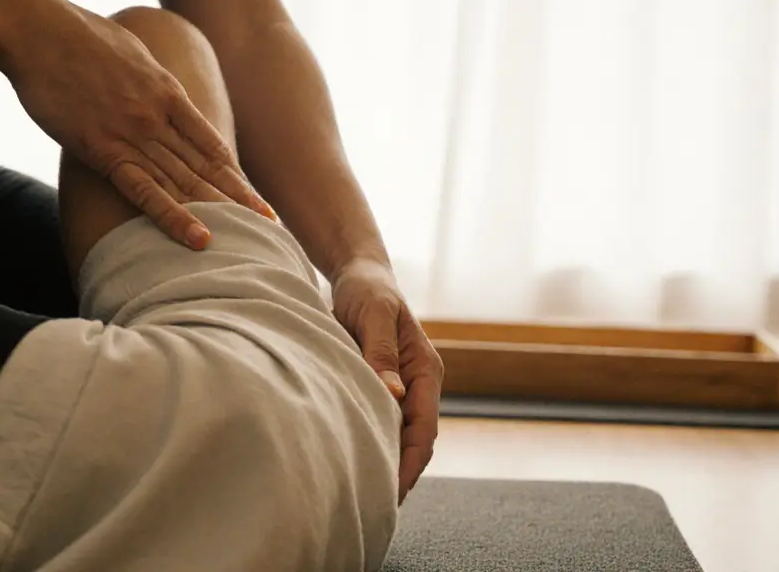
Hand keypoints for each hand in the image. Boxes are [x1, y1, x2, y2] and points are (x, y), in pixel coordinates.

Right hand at [0, 2, 274, 248]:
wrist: (37, 29)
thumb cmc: (76, 36)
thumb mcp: (130, 52)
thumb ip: (150, 78)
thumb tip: (157, 86)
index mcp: (168, 92)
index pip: (211, 143)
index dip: (235, 174)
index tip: (256, 197)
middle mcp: (159, 116)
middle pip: (207, 167)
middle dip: (240, 199)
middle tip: (271, 226)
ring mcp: (133, 132)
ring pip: (185, 182)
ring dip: (219, 212)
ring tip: (251, 237)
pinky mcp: (103, 148)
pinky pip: (144, 190)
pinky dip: (173, 216)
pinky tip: (198, 237)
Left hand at [331, 258, 442, 502]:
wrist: (360, 270)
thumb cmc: (368, 288)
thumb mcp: (373, 314)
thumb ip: (379, 353)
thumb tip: (391, 395)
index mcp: (425, 369)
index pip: (424, 429)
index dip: (410, 464)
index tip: (391, 492)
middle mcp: (418, 382)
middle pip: (415, 441)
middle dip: (400, 474)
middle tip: (375, 507)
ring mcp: (401, 386)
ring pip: (399, 435)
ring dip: (386, 462)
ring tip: (362, 495)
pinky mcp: (383, 384)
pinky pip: (382, 422)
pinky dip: (373, 443)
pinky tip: (353, 462)